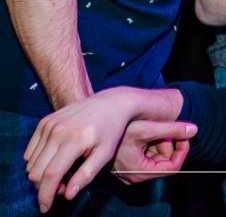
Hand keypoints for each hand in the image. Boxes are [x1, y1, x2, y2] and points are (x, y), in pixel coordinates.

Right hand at [24, 88, 185, 212]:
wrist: (111, 103)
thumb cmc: (111, 131)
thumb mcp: (105, 154)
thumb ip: (86, 175)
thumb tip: (67, 195)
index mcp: (74, 139)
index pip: (50, 175)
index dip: (45, 195)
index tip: (45, 208)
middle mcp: (58, 130)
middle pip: (36, 171)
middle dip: (44, 186)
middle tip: (63, 186)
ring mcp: (49, 124)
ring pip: (31, 163)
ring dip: (41, 174)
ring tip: (64, 172)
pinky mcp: (44, 121)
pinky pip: (30, 151)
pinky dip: (38, 161)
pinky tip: (56, 160)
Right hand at [111, 120, 194, 183]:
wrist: (97, 123)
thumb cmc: (118, 127)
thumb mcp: (149, 128)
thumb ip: (173, 130)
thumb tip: (195, 130)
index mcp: (138, 171)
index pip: (172, 167)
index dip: (182, 151)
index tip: (184, 135)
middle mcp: (133, 175)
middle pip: (164, 162)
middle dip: (167, 144)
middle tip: (162, 130)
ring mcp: (130, 170)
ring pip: (156, 157)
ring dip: (159, 142)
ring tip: (150, 129)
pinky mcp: (127, 163)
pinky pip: (147, 155)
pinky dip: (151, 143)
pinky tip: (143, 132)